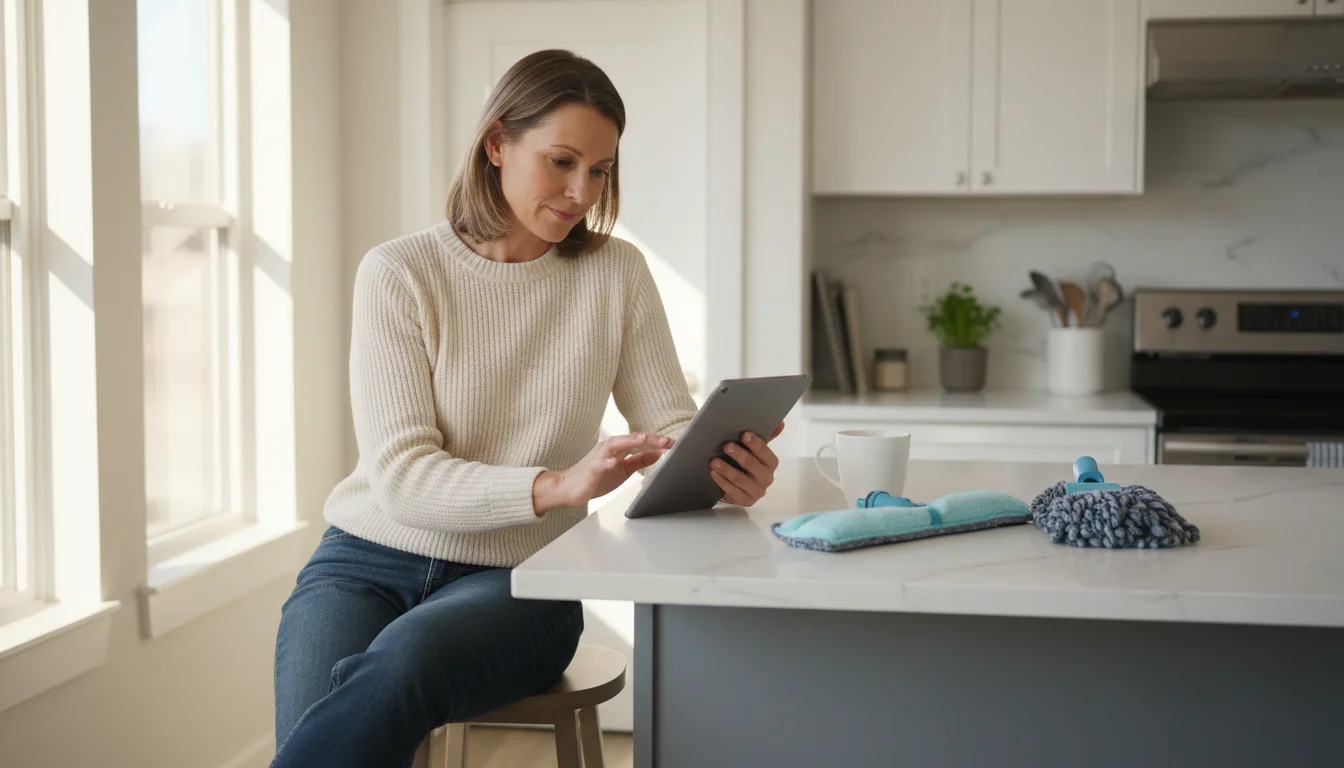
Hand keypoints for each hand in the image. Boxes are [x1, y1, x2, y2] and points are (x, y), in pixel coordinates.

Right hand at [533, 432, 670, 513]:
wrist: (569, 487)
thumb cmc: (596, 478)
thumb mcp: (623, 469)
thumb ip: (639, 461)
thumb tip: (658, 454)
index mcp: (619, 448)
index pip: (641, 442)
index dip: (657, 442)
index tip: (674, 444)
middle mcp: (610, 448)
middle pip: (632, 439)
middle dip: (650, 439)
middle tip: (667, 441)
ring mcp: (600, 457)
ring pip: (616, 445)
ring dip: (630, 441)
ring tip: (643, 439)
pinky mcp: (591, 468)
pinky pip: (599, 464)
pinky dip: (606, 462)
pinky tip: (614, 462)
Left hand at [709, 421, 784, 506]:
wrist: (739, 486)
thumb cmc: (747, 464)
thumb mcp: (755, 451)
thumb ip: (766, 437)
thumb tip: (780, 423)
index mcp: (771, 463)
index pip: (765, 452)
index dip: (755, 443)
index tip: (744, 434)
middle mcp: (767, 478)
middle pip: (752, 465)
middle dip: (739, 454)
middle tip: (726, 446)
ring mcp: (757, 492)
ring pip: (740, 479)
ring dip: (726, 469)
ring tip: (714, 461)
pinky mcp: (746, 501)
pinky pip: (733, 491)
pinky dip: (722, 481)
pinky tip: (713, 473)